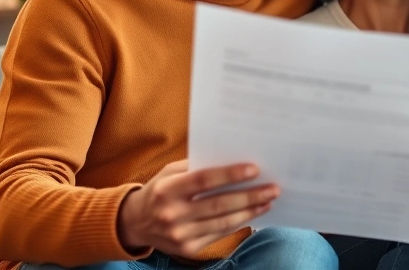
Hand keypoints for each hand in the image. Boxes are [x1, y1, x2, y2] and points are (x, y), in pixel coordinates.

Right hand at [117, 159, 277, 257]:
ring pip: (223, 222)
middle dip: (250, 196)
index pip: (204, 180)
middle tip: (273, 188)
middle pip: (219, 204)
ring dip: (250, 211)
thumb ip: (196, 166)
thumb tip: (232, 159)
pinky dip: (239, 223)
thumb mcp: (170, 172)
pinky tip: (253, 214)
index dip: (230, 175)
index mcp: (167, 190)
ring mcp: (180, 234)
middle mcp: (173, 214)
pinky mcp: (187, 249)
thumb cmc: (159, 190)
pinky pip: (219, 233)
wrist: (135, 223)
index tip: (255, 169)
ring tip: (268, 200)